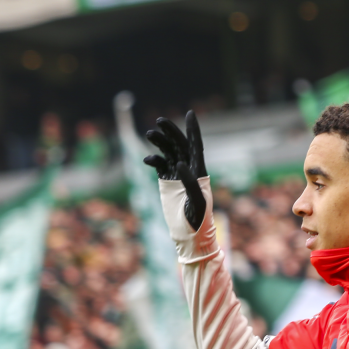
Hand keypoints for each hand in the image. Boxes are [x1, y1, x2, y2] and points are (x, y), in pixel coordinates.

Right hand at [144, 111, 207, 230]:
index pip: (196, 146)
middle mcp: (189, 170)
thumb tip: (179, 163)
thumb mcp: (196, 200)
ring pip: (168, 152)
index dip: (193, 130)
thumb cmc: (198, 219)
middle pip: (180, 145)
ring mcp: (177, 175)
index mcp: (199, 172)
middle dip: (170, 132)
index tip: (190, 114)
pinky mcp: (167, 182)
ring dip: (160, 142)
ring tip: (149, 134)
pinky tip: (148, 159)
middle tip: (159, 121)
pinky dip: (154, 159)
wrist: (190, 235)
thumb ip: (189, 181)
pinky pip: (160, 165)